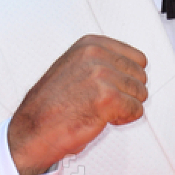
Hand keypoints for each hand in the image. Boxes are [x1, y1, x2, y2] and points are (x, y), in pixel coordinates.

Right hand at [7, 35, 147, 174]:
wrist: (33, 129)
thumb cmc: (51, 105)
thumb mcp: (73, 68)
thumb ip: (100, 62)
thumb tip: (130, 68)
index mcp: (89, 45)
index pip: (137, 59)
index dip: (127, 78)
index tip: (111, 88)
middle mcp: (96, 55)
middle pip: (140, 77)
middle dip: (127, 93)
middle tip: (103, 103)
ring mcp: (102, 75)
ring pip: (140, 94)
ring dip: (125, 107)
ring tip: (101, 111)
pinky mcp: (108, 98)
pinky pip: (136, 110)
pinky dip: (124, 119)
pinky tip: (103, 119)